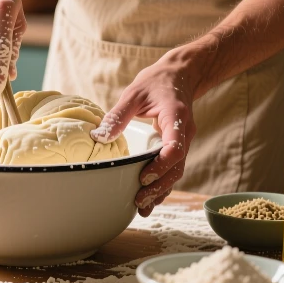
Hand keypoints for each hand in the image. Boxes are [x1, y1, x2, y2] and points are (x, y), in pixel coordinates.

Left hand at [90, 54, 197, 216]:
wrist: (181, 74)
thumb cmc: (157, 81)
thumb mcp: (134, 93)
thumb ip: (118, 115)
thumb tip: (99, 137)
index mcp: (176, 118)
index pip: (175, 147)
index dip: (161, 165)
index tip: (144, 176)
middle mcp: (184, 132)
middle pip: (177, 166)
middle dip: (159, 186)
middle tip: (139, 201)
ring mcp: (183, 140)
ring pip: (176, 171)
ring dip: (162, 189)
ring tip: (142, 207)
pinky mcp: (178, 144)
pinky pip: (173, 167)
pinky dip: (163, 182)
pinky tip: (150, 198)